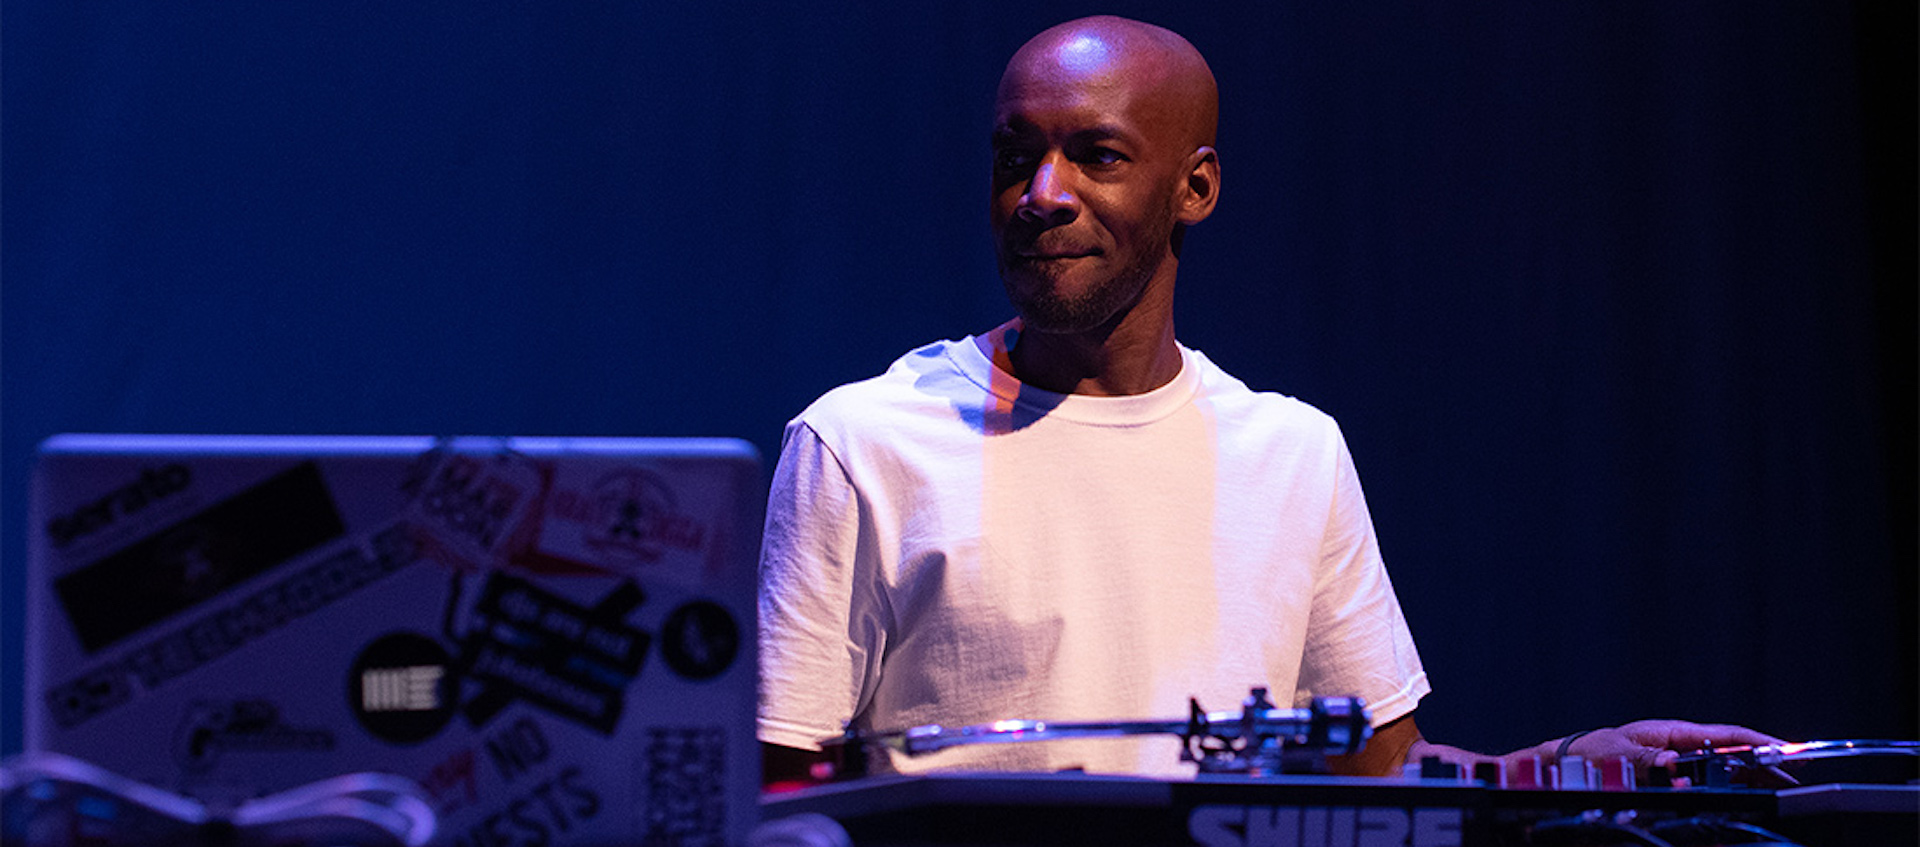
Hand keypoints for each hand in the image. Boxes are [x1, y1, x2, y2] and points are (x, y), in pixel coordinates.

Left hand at [1562, 720, 1786, 773]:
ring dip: (1751, 778)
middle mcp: (1680, 745)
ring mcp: (1679, 761)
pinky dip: (1728, 788)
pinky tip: (1745, 795)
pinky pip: (1707, 783)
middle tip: (1793, 778)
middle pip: (1733, 754)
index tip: (1788, 750)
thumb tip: (1675, 767)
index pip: (1726, 735)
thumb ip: (1649, 764)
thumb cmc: (1592, 754)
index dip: (1760, 742)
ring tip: (1780, 788)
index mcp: (1673, 733)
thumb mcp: (1619, 757)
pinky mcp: (1673, 778)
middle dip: (1766, 764)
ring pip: (1724, 770)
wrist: (1568, 764)